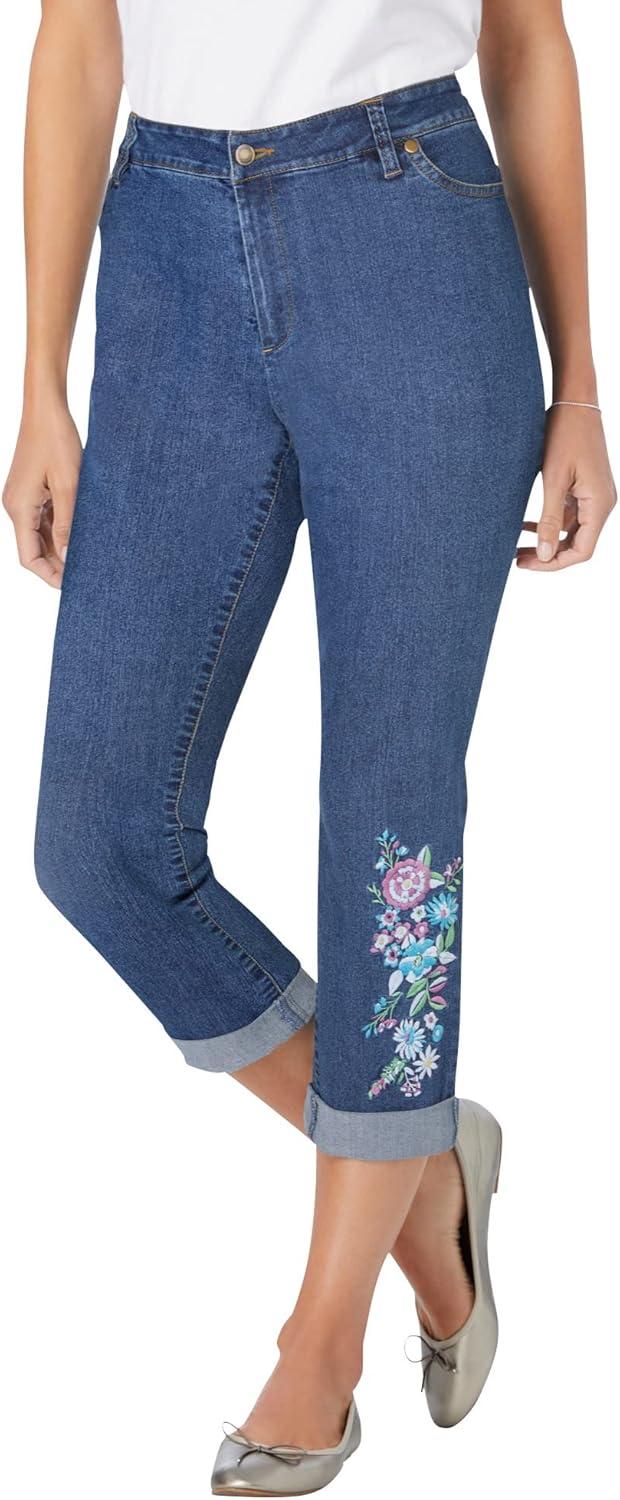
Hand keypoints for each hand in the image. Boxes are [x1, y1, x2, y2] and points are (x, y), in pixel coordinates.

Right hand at [3, 398, 81, 588]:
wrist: (46, 407)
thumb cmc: (56, 439)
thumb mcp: (68, 485)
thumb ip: (66, 523)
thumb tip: (67, 557)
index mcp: (19, 508)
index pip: (29, 558)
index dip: (49, 575)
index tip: (73, 584)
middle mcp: (16, 506)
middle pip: (33, 549)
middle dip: (57, 564)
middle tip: (86, 573)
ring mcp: (22, 498)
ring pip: (40, 535)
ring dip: (60, 547)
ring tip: (87, 555)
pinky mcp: (31, 490)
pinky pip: (44, 518)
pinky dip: (59, 529)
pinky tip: (79, 533)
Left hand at [516, 404, 615, 570]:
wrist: (574, 401)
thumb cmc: (565, 434)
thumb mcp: (553, 479)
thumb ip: (550, 519)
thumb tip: (546, 555)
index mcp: (599, 504)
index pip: (581, 551)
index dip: (554, 563)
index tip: (526, 563)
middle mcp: (601, 504)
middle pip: (577, 545)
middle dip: (548, 555)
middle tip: (517, 560)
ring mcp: (594, 496)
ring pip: (572, 532)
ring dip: (546, 540)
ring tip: (517, 547)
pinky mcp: (585, 488)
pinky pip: (569, 515)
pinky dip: (549, 523)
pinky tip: (526, 526)